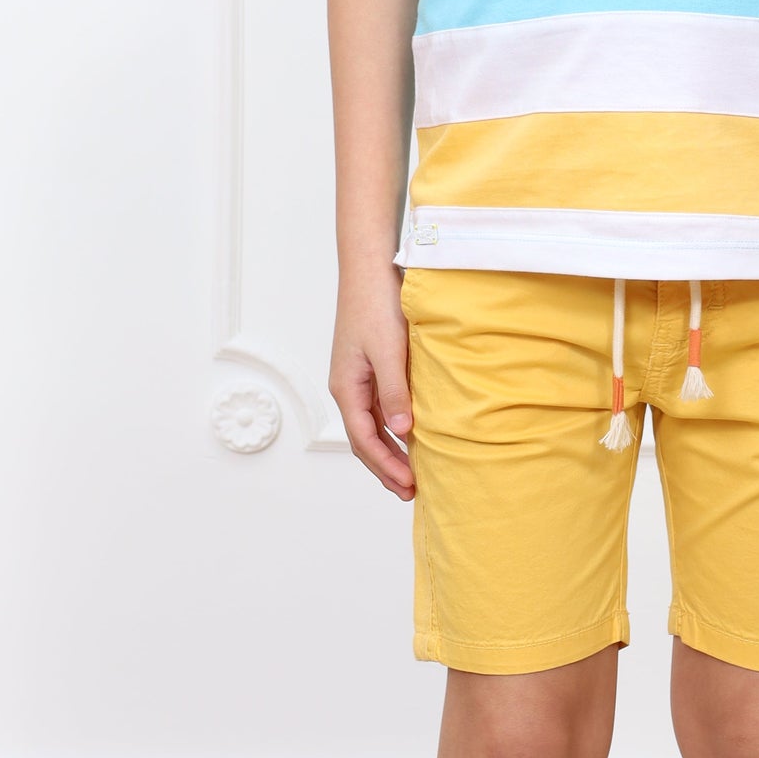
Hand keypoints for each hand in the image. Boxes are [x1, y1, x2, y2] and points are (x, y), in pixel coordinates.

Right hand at [329, 265, 415, 497]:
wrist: (369, 266)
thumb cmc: (376, 303)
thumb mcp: (389, 350)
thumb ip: (394, 391)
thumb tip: (401, 430)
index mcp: (346, 387)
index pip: (364, 439)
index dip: (386, 466)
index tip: (409, 485)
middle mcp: (348, 386)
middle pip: (364, 439)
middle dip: (385, 468)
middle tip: (410, 491)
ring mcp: (357, 377)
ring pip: (371, 425)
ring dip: (390, 451)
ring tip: (411, 472)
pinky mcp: (369, 366)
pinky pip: (378, 408)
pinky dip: (392, 428)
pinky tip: (411, 433)